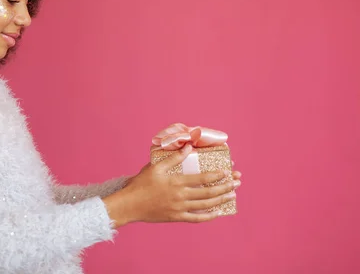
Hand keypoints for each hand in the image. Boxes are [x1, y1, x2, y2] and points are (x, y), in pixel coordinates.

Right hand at [104, 145, 240, 226]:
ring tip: (232, 195)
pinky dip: (208, 216)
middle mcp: (181, 196)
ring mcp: (179, 208)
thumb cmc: (141, 184)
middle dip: (225, 187)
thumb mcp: (156, 167)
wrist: (130, 204)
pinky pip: (196, 218)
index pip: (203, 178)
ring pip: (206, 205)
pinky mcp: (176, 217)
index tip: (227, 172)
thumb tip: (188, 147)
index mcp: (176, 181)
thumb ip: (174, 157)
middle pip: (209, 193)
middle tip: (236, 183)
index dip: (217, 175)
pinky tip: (217, 212)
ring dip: (221, 200)